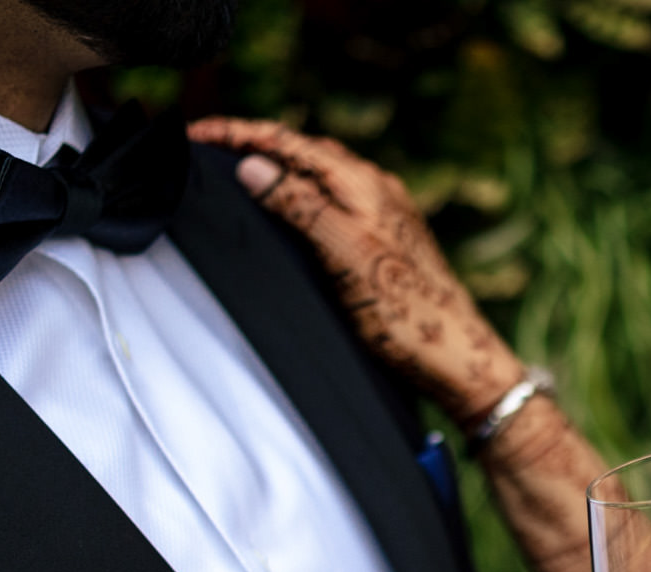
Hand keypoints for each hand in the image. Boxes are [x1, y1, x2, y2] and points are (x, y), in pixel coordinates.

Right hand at [186, 117, 526, 426]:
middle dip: (255, 145)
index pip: (289, 142)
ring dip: (278, 169)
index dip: (238, 134)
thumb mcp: (344, 256)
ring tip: (238, 173)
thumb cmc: (405, 314)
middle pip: (303, 152)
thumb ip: (300, 208)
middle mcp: (376, 190)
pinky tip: (289, 214)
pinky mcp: (385, 242)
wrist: (456, 358)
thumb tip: (252, 167)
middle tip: (207, 149)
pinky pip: (333, 203)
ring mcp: (383, 215)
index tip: (194, 133)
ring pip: (319, 177)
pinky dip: (300, 197)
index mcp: (363, 184)